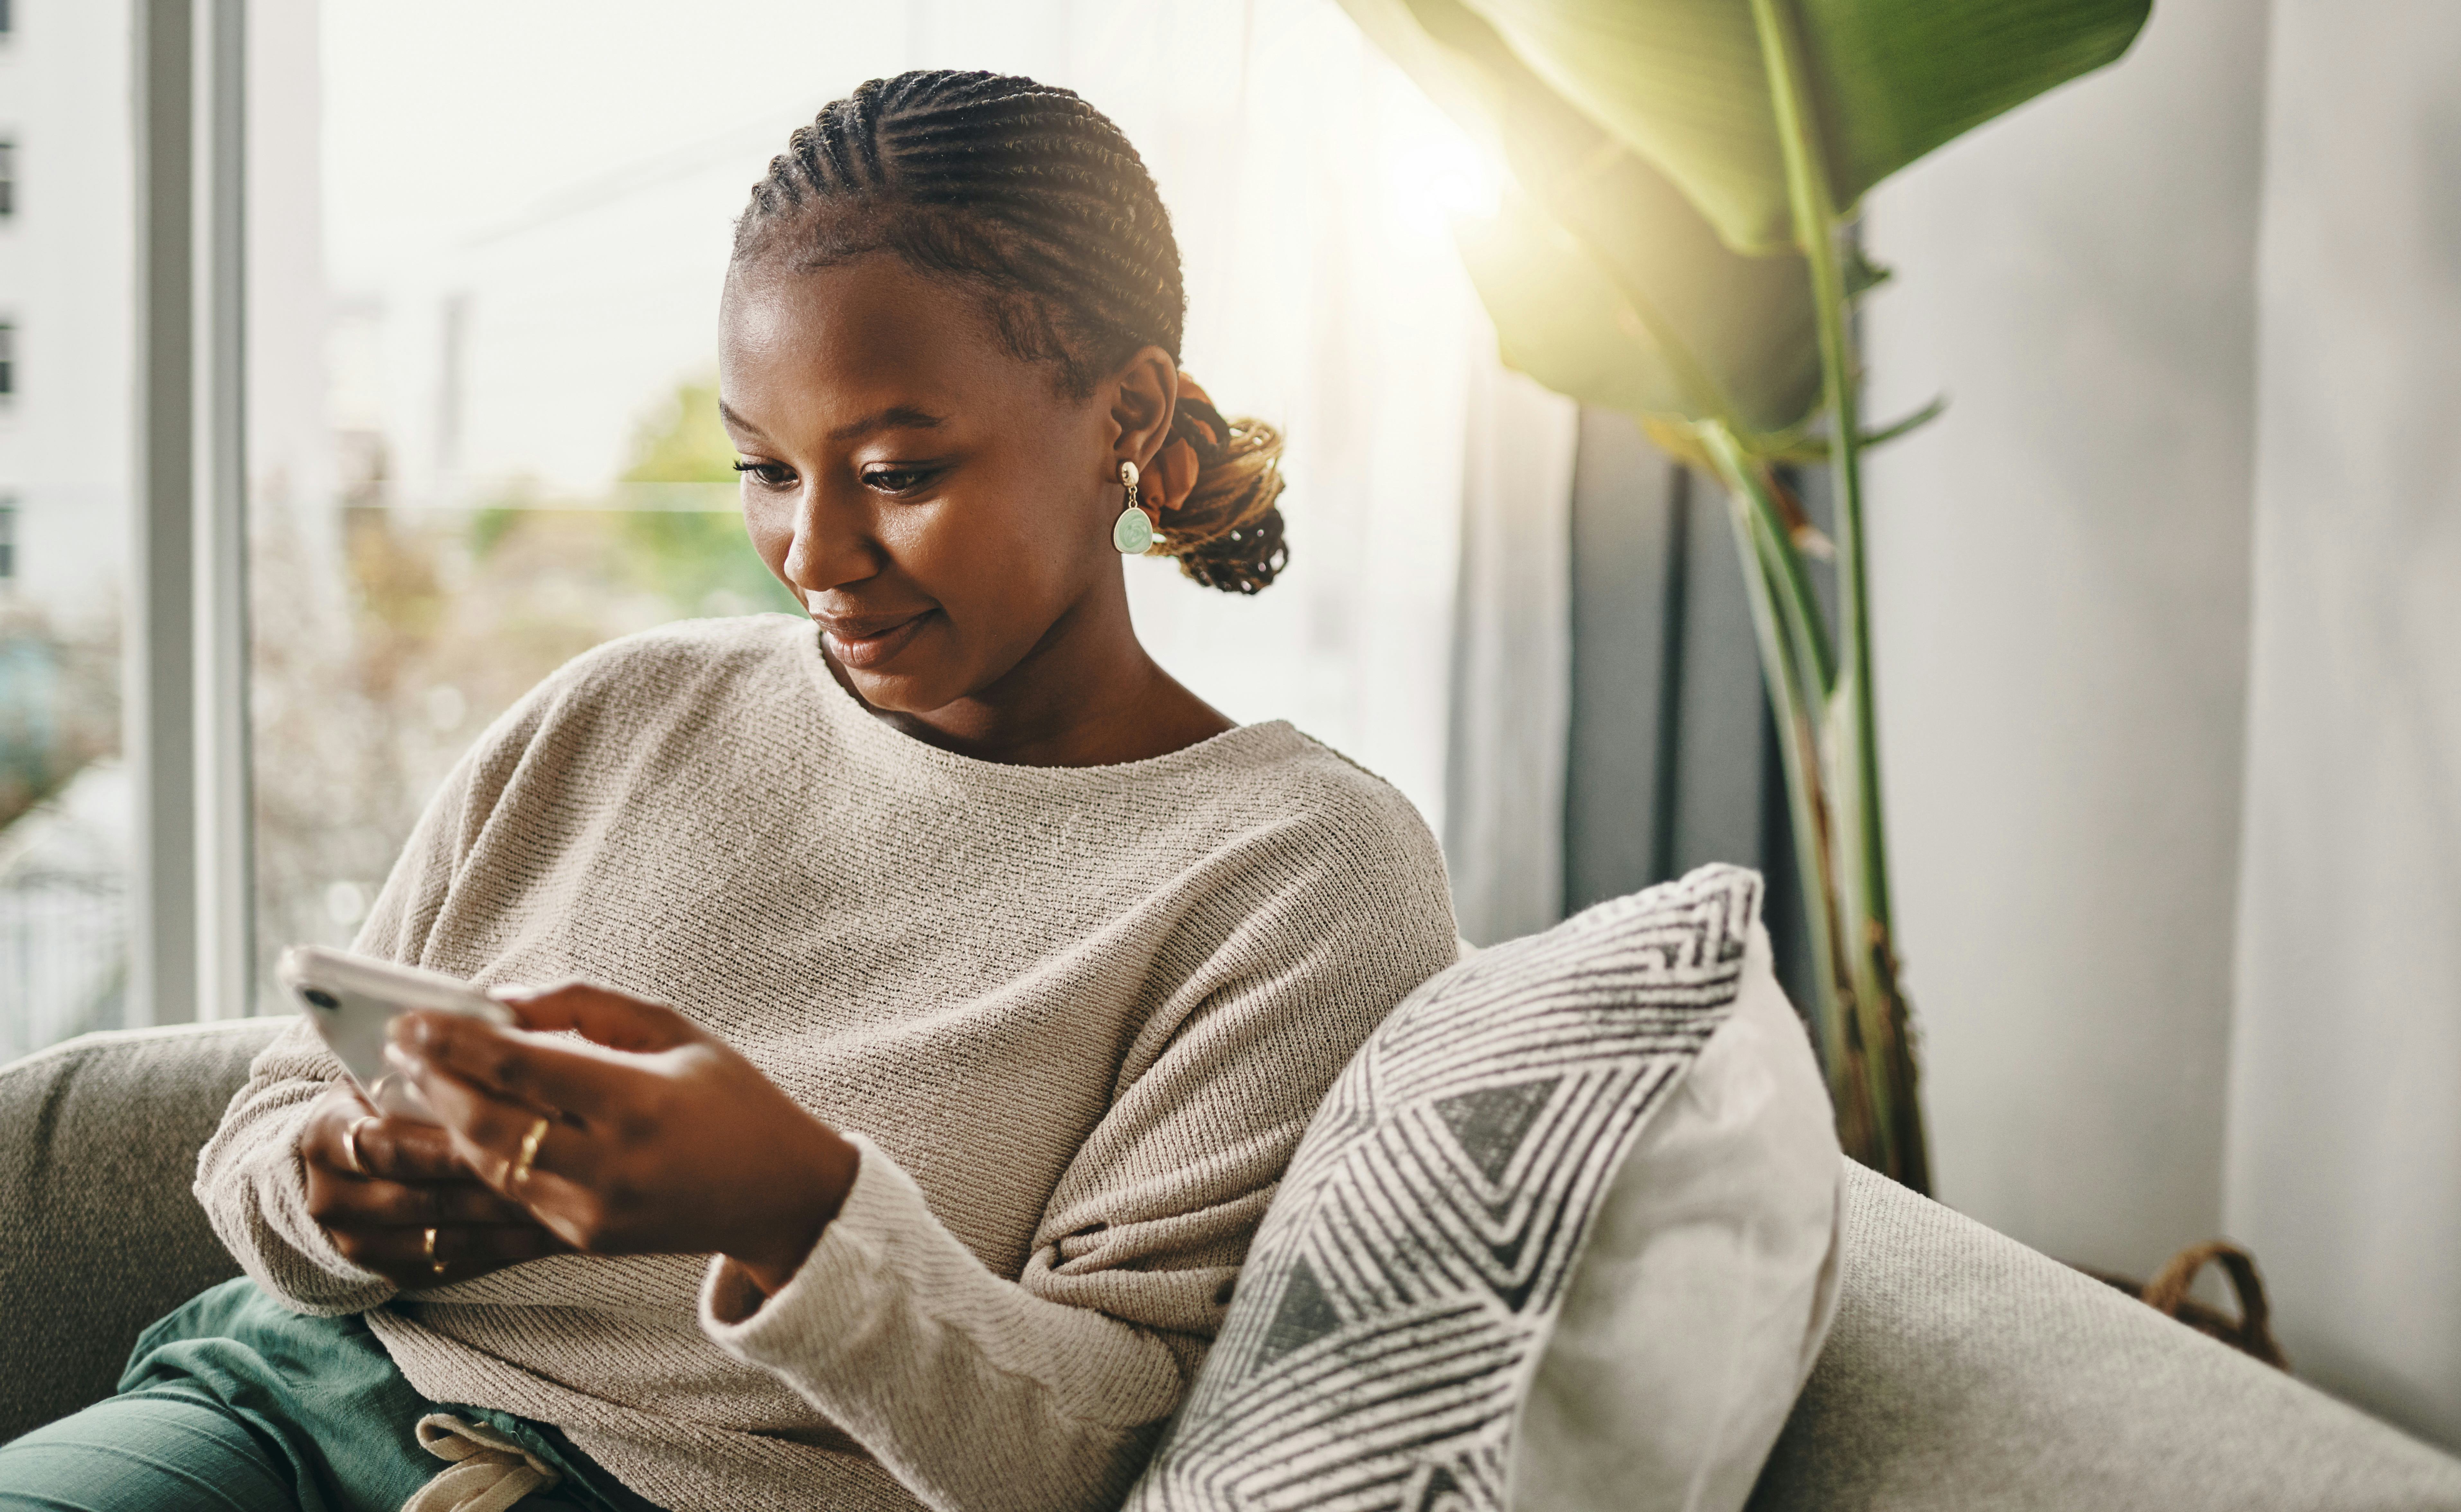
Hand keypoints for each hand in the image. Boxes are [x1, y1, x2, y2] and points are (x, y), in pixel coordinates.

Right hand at [299, 1081, 569, 1288]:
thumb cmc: (388, 1101)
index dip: (454, 1138)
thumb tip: (501, 1036)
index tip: (516, 1127)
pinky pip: (457, 1266)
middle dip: (494, 1181)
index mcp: (326, 1137)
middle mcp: (331, 1198)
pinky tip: (553, 1230)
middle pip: (424, 1195)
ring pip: (447, 1236)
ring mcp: (357, 1244)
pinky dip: (506, 1249)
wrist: (353, 1162)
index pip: (390, 1143)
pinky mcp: (392, 1274)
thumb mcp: (391, 1074)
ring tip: (572, 1198)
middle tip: (561, 1167)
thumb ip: (431, 1068)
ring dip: (511, 1219)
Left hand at [385, 983, 859, 1295]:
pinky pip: (512, 1193)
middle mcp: (608, 1166)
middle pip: (487, 1123)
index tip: (411, 1020)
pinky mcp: (584, 1240)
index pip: (519, 1068)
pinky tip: (464, 1124)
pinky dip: (481, 1156)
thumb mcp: (676, 1031)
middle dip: (435, 1082)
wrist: (782, 1196)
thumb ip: (587, 1008)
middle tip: (402, 1047)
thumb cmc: (734, 1098)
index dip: (454, 1043)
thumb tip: (501, 1005)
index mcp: (636, 1104)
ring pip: (488, 1165)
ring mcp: (592, 1212)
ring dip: (446, 1122)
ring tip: (420, 1082)